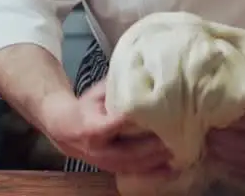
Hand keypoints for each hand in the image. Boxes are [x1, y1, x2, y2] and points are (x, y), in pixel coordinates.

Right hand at [37, 82, 172, 174]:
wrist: (65, 130)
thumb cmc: (86, 107)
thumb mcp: (97, 93)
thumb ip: (117, 87)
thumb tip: (142, 71)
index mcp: (90, 127)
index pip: (108, 126)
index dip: (125, 121)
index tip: (145, 113)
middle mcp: (97, 149)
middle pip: (127, 151)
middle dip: (151, 146)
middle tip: (175, 135)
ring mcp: (105, 162)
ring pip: (133, 165)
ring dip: (156, 160)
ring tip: (179, 151)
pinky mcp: (112, 169)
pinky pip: (134, 173)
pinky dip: (153, 173)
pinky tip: (172, 170)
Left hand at [206, 94, 244, 179]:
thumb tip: (234, 83)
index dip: (230, 118)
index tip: (214, 108)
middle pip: (238, 145)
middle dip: (218, 135)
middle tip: (203, 123)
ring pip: (234, 160)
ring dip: (217, 149)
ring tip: (205, 136)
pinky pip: (237, 172)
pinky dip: (223, 162)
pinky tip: (215, 152)